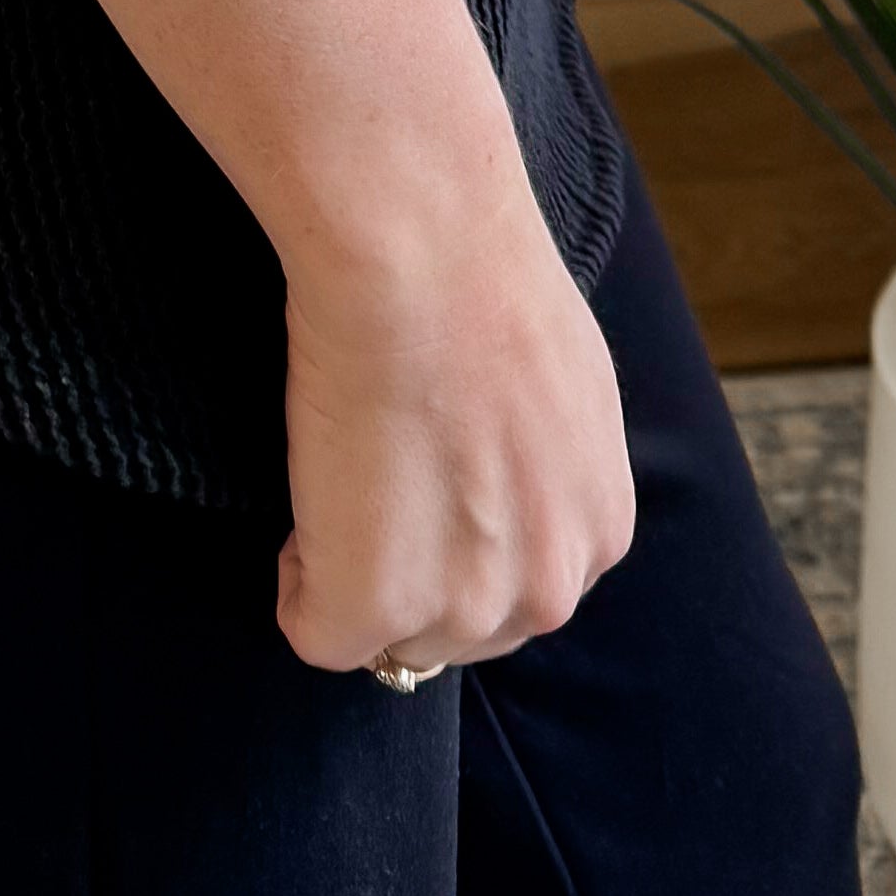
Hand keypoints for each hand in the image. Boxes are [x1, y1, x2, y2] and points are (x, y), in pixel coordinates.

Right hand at [275, 181, 636, 677]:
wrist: (425, 256)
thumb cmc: (484, 280)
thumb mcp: (566, 387)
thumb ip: (546, 464)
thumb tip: (502, 470)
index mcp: (600, 531)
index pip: (519, 589)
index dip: (457, 542)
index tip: (423, 481)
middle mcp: (549, 588)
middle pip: (461, 630)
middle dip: (413, 572)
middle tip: (374, 479)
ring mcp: (465, 608)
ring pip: (393, 639)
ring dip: (354, 575)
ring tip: (342, 480)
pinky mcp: (378, 604)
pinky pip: (316, 633)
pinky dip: (295, 583)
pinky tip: (302, 511)